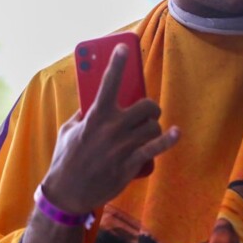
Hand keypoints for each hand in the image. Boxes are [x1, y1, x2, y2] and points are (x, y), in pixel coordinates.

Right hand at [42, 44, 179, 214]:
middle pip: (145, 106)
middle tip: (146, 113)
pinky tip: (176, 132)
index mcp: (95, 116)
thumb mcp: (68, 130)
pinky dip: (168, 139)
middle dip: (150, 107)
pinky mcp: (130, 164)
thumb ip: (83, 113)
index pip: (108, 83)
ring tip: (148, 131)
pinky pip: (155, 148)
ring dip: (153, 127)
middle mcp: (111, 128)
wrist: (67, 194)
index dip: (117, 63)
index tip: (123, 48)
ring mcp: (122, 147)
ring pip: (152, 126)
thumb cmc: (66, 159)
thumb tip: (94, 99)